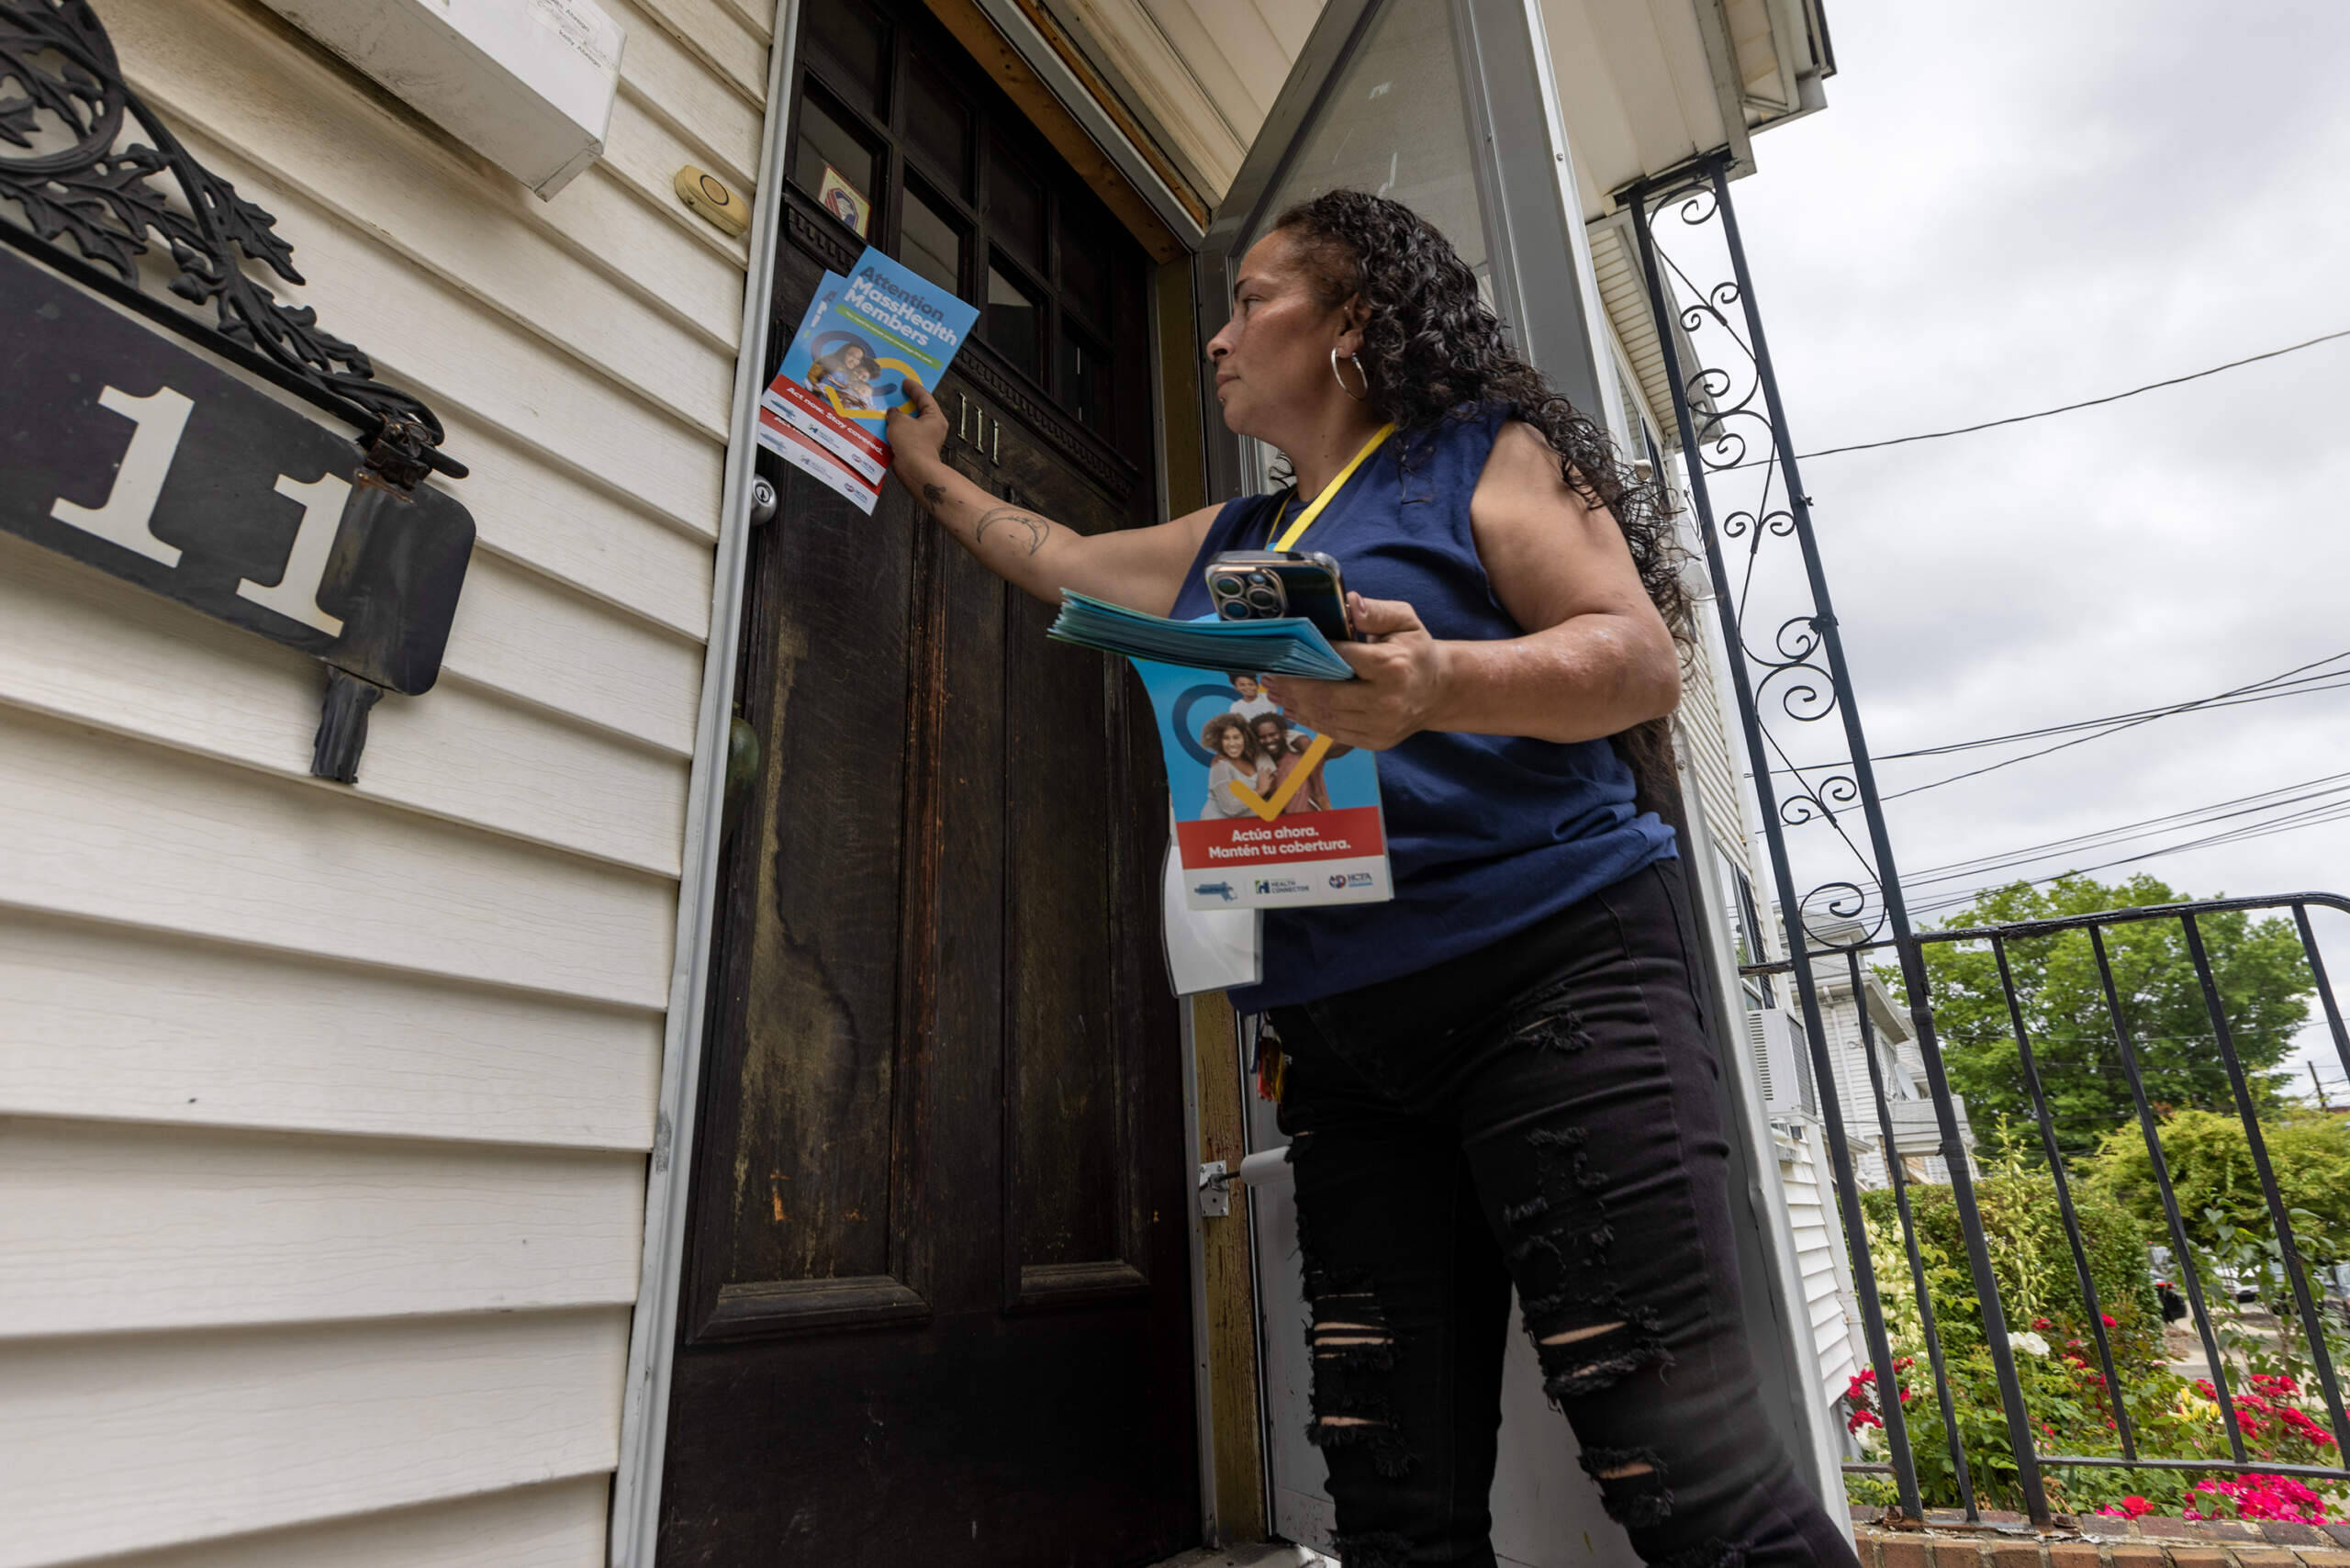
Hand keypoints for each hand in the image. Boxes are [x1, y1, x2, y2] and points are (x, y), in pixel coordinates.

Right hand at [885, 374, 950, 480]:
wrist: (914, 470)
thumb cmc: (913, 446)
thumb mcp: (899, 421)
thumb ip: (895, 413)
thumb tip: (892, 412)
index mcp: (935, 417)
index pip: (925, 396)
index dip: (914, 387)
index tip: (906, 382)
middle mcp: (932, 428)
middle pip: (918, 410)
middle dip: (905, 403)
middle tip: (896, 394)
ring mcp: (924, 439)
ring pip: (910, 424)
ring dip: (898, 418)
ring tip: (887, 411)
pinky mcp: (916, 449)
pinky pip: (905, 436)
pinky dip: (896, 431)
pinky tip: (885, 428)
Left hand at [1262, 594, 1450, 749]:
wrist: (1438, 691)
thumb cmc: (1415, 650)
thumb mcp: (1405, 620)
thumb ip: (1377, 611)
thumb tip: (1350, 603)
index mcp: (1392, 666)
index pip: (1342, 660)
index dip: (1310, 655)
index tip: (1284, 651)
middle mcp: (1387, 700)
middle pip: (1328, 694)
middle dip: (1293, 686)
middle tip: (1268, 676)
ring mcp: (1381, 726)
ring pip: (1327, 717)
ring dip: (1296, 705)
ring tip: (1274, 692)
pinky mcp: (1376, 742)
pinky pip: (1335, 732)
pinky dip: (1310, 721)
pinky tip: (1293, 709)